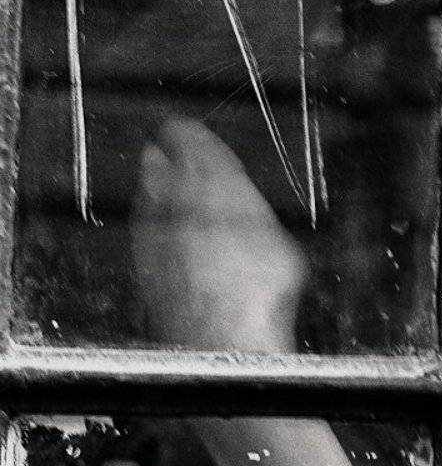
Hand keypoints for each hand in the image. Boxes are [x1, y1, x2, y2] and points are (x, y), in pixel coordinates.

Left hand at [130, 116, 305, 352]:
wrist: (223, 334)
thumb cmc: (257, 287)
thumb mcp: (276, 234)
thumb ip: (250, 209)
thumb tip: (247, 208)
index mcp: (210, 178)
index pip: (186, 136)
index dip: (188, 133)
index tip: (188, 131)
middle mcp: (173, 198)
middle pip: (157, 161)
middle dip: (165, 156)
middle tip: (172, 152)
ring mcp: (152, 230)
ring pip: (145, 194)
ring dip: (155, 188)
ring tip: (166, 188)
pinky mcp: (143, 261)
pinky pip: (143, 230)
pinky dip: (152, 225)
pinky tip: (164, 234)